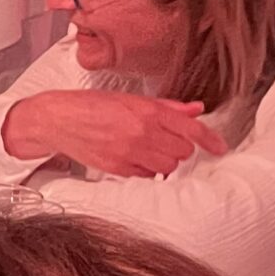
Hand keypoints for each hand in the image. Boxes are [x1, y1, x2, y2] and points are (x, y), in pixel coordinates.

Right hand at [0, 89, 224, 177]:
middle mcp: (141, 132)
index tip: (219, 148)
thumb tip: (195, 110)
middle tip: (164, 142)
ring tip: (148, 151)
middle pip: (182, 151)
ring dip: (164, 161)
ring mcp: (129, 152)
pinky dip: (146, 170)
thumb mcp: (130, 99)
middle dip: (178, 148)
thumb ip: (166, 107)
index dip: (211, 140)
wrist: (55, 119)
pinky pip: (146, 176)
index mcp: (147, 111)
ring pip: (168, 167)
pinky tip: (133, 158)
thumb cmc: (89, 106)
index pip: (191, 129)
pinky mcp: (117, 168)